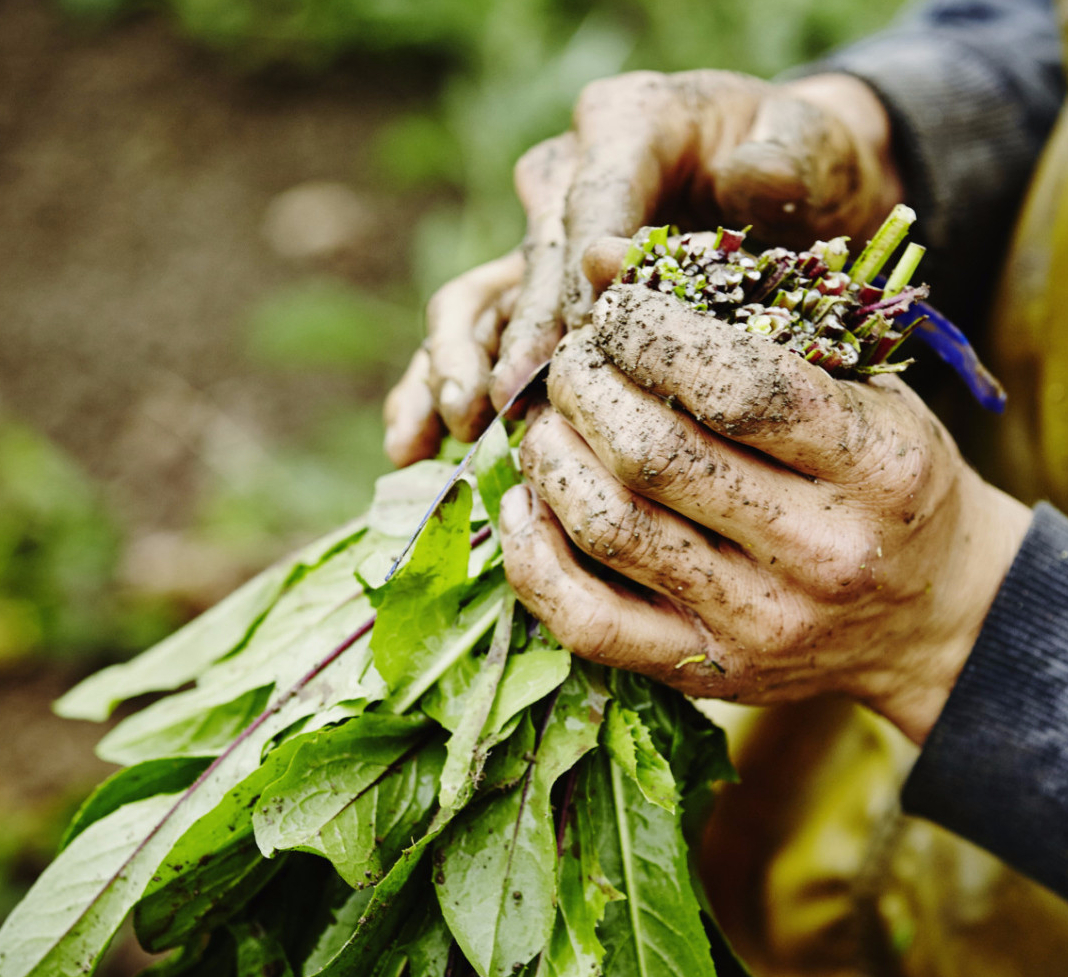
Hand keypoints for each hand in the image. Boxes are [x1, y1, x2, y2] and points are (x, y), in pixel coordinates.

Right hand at [384, 70, 903, 466]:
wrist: (794, 185)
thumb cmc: (807, 166)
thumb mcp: (812, 147)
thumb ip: (778, 163)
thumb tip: (695, 210)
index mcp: (628, 123)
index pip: (591, 202)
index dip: (579, 276)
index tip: (583, 344)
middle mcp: (571, 176)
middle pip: (527, 258)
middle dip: (518, 335)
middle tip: (510, 400)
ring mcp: (545, 237)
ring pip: (478, 298)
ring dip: (455, 364)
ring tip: (455, 427)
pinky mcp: (536, 289)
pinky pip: (475, 335)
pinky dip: (439, 384)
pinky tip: (419, 443)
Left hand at [498, 284, 1029, 744]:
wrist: (929, 615)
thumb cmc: (883, 479)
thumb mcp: (855, 386)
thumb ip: (742, 322)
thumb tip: (600, 258)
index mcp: (877, 466)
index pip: (739, 388)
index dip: (649, 334)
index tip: (614, 310)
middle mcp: (822, 553)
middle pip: (653, 456)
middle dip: (584, 388)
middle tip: (571, 363)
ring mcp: (761, 624)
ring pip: (610, 528)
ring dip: (550, 458)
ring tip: (546, 422)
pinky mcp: (709, 672)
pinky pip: (587, 621)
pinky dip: (532, 555)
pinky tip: (525, 502)